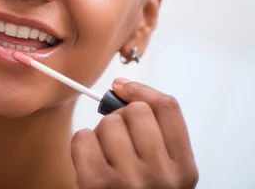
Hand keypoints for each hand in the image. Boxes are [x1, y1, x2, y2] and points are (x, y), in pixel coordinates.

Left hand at [71, 80, 197, 188]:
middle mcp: (161, 175)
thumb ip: (156, 133)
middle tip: (119, 140)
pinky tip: (90, 162)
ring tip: (107, 156)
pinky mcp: (95, 184)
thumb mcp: (164, 170)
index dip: (142, 90)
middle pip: (136, 111)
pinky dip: (82, 144)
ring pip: (108, 123)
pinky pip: (82, 137)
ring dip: (101, 134)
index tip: (124, 88)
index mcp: (184, 169)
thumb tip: (122, 87)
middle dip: (120, 118)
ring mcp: (128, 180)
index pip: (168, 108)